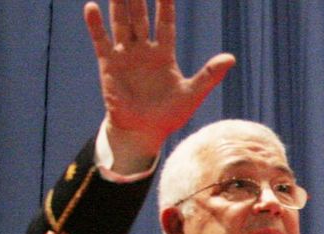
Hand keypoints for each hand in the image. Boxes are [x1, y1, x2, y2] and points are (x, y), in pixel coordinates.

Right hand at [83, 0, 235, 170]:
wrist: (143, 131)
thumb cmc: (169, 115)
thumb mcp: (192, 94)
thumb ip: (210, 75)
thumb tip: (231, 58)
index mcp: (164, 55)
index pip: (165, 23)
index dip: (165, 5)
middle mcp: (143, 50)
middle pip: (141, 17)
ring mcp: (125, 55)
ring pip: (121, 23)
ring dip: (118, 4)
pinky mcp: (108, 64)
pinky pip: (101, 40)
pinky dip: (96, 25)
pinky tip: (91, 7)